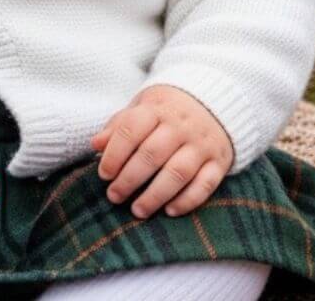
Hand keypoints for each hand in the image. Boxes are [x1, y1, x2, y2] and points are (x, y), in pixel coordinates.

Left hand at [90, 84, 234, 218]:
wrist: (214, 103)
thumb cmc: (166, 112)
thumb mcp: (141, 109)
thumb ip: (118, 126)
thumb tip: (95, 144)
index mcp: (157, 109)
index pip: (131, 129)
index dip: (115, 154)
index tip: (104, 174)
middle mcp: (181, 126)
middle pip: (152, 154)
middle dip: (129, 179)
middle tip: (114, 196)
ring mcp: (202, 144)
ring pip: (178, 172)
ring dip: (155, 195)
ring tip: (137, 210)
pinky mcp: (219, 161)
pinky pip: (205, 184)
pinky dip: (188, 200)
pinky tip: (169, 211)